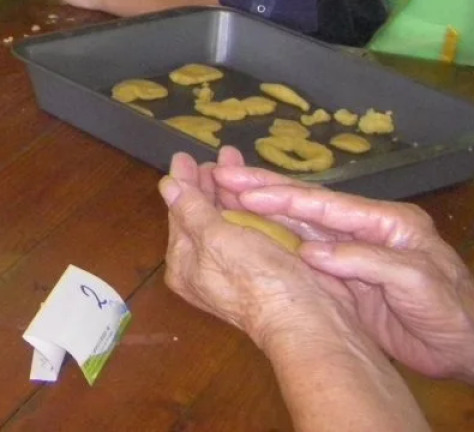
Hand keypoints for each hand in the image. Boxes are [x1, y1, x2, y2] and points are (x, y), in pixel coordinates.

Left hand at [161, 151, 361, 352]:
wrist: (308, 319)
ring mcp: (236, 265)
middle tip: (217, 154)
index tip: (185, 155)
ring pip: (228, 217)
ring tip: (234, 158)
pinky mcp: (264, 262)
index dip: (184, 183)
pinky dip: (250, 203)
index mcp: (185, 264)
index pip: (180, 214)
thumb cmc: (254, 277)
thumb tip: (166, 185)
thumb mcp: (216, 239)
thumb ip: (191, 209)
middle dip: (209, 182)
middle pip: (203, 214)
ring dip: (230, 188)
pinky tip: (256, 186)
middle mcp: (206, 266)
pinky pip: (250, 225)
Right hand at [226, 177, 473, 379]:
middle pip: (306, 206)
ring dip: (262, 211)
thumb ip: (364, 262)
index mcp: (385, 221)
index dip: (282, 196)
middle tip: (219, 173)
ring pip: (299, 226)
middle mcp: (364, 229)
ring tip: (222, 192)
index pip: (324, 204)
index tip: (242, 188)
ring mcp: (354, 253)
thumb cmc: (453, 310)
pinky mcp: (347, 279)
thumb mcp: (415, 282)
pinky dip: (274, 241)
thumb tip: (310, 252)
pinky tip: (249, 234)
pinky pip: (304, 255)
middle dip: (263, 189)